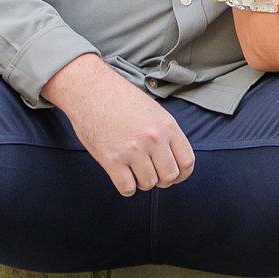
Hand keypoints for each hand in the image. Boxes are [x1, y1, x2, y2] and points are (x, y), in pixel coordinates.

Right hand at [42, 54, 194, 193]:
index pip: (187, 162)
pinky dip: (126, 187)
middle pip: (169, 177)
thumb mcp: (154, 111)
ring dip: (142, 182)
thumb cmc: (120, 98)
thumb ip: (165, 134)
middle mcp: (153, 139)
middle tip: (151, 174)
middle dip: (162, 180)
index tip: (175, 176)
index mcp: (167, 126)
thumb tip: (172, 158)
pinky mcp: (112, 160)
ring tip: (134, 171)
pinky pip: (127, 188)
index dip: (182, 174)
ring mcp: (133, 150)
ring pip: (148, 184)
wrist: (91, 90)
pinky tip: (122, 175)